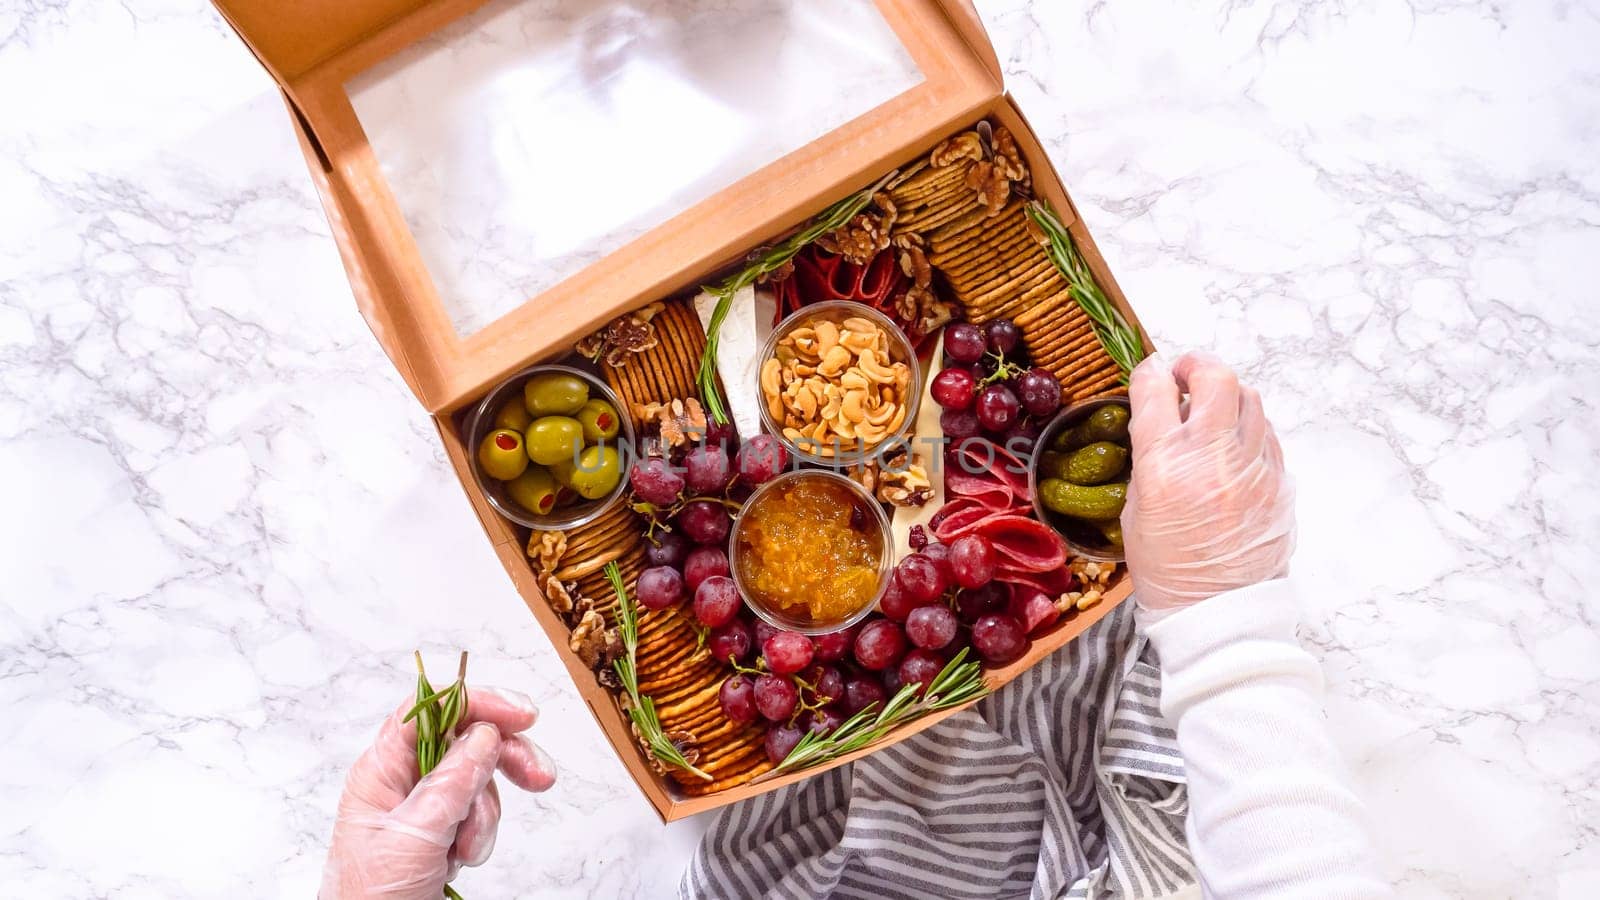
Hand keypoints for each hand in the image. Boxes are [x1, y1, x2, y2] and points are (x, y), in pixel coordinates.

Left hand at [321, 687, 557, 898]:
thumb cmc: (372, 899)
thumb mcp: (414, 835)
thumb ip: (452, 781)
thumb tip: (484, 734)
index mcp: (382, 770)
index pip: (431, 709)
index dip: (477, 702)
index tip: (522, 715)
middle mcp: (403, 782)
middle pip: (466, 740)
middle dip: (503, 757)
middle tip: (538, 776)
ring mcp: (424, 808)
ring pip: (479, 780)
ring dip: (487, 813)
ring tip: (468, 848)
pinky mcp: (442, 834)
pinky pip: (479, 814)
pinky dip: (482, 834)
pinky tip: (463, 858)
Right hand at [1121, 352, 1294, 611]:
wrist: (1218, 613)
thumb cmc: (1167, 569)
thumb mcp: (1135, 511)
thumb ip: (1150, 459)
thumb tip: (1161, 422)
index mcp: (1164, 465)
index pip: (1155, 390)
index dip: (1149, 371)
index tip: (1150, 372)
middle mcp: (1212, 457)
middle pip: (1216, 378)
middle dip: (1197, 366)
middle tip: (1185, 375)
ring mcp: (1252, 468)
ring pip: (1250, 398)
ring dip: (1227, 394)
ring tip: (1212, 409)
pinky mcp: (1279, 482)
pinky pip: (1266, 434)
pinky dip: (1248, 427)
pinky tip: (1233, 443)